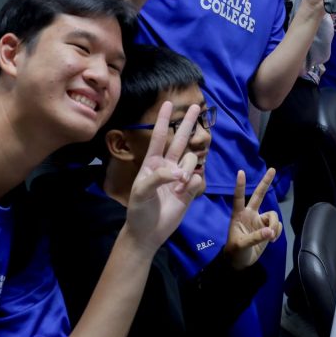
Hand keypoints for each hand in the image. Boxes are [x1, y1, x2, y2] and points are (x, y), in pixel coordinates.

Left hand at [125, 102, 204, 251]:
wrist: (148, 233)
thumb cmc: (138, 210)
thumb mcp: (141, 192)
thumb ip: (158, 177)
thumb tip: (179, 172)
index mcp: (152, 163)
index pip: (159, 137)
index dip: (164, 121)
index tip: (168, 103)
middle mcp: (167, 166)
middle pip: (180, 140)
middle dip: (188, 123)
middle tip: (196, 106)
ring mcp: (180, 177)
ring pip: (191, 160)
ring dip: (187, 168)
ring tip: (179, 184)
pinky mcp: (189, 190)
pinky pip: (197, 179)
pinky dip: (192, 183)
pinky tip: (183, 192)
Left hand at [225, 168, 282, 269]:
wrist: (240, 263)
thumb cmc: (235, 252)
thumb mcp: (242, 245)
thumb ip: (256, 237)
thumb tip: (271, 232)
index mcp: (239, 215)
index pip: (239, 198)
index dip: (241, 186)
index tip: (241, 172)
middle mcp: (250, 214)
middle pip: (259, 195)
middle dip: (266, 182)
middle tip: (272, 169)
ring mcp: (259, 221)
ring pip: (273, 215)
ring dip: (274, 225)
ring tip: (271, 237)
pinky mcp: (267, 229)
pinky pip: (277, 225)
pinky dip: (277, 232)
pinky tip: (272, 239)